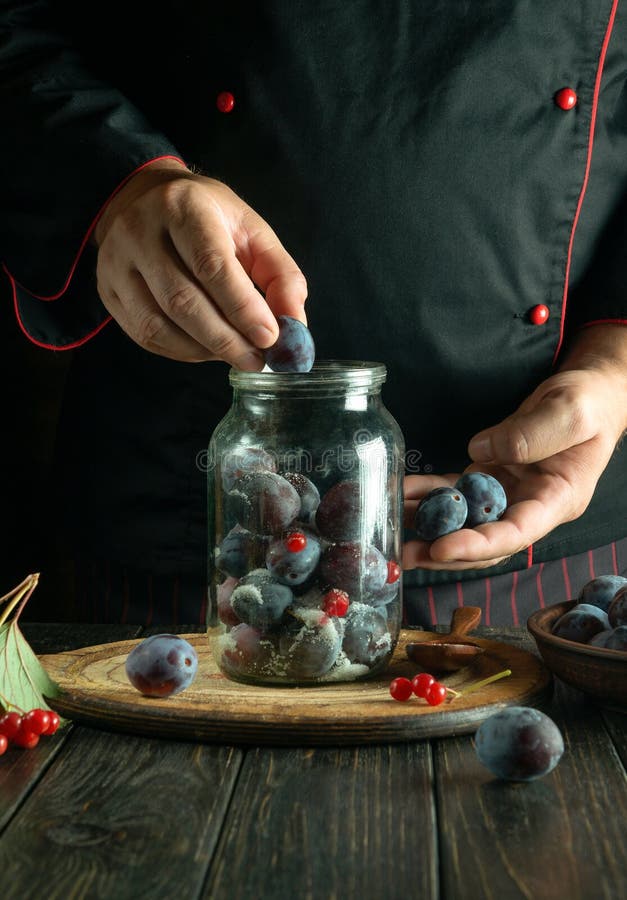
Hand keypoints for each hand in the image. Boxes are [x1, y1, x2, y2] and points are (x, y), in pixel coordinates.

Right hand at [94, 159, 307, 364]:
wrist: (143, 198)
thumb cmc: (207, 217)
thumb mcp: (250, 230)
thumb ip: (280, 274)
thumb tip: (295, 324)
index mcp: (183, 207)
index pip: (211, 265)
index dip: (242, 308)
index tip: (270, 338)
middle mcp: (140, 232)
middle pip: (182, 300)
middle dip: (226, 339)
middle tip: (257, 361)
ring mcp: (116, 263)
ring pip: (158, 324)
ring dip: (203, 351)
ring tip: (236, 356)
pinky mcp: (107, 290)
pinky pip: (144, 336)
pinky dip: (182, 352)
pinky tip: (207, 351)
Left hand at [402, 324, 626, 570]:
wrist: (588, 393)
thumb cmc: (588, 403)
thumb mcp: (570, 413)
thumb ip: (532, 434)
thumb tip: (479, 454)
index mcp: (557, 500)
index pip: (515, 534)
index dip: (477, 545)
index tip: (441, 548)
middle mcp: (529, 505)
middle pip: (484, 540)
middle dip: (443, 550)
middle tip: (404, 554)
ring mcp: (507, 493)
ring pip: (464, 520)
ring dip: (427, 528)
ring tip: (389, 533)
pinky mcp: (489, 476)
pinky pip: (454, 491)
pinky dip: (427, 494)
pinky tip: (399, 493)